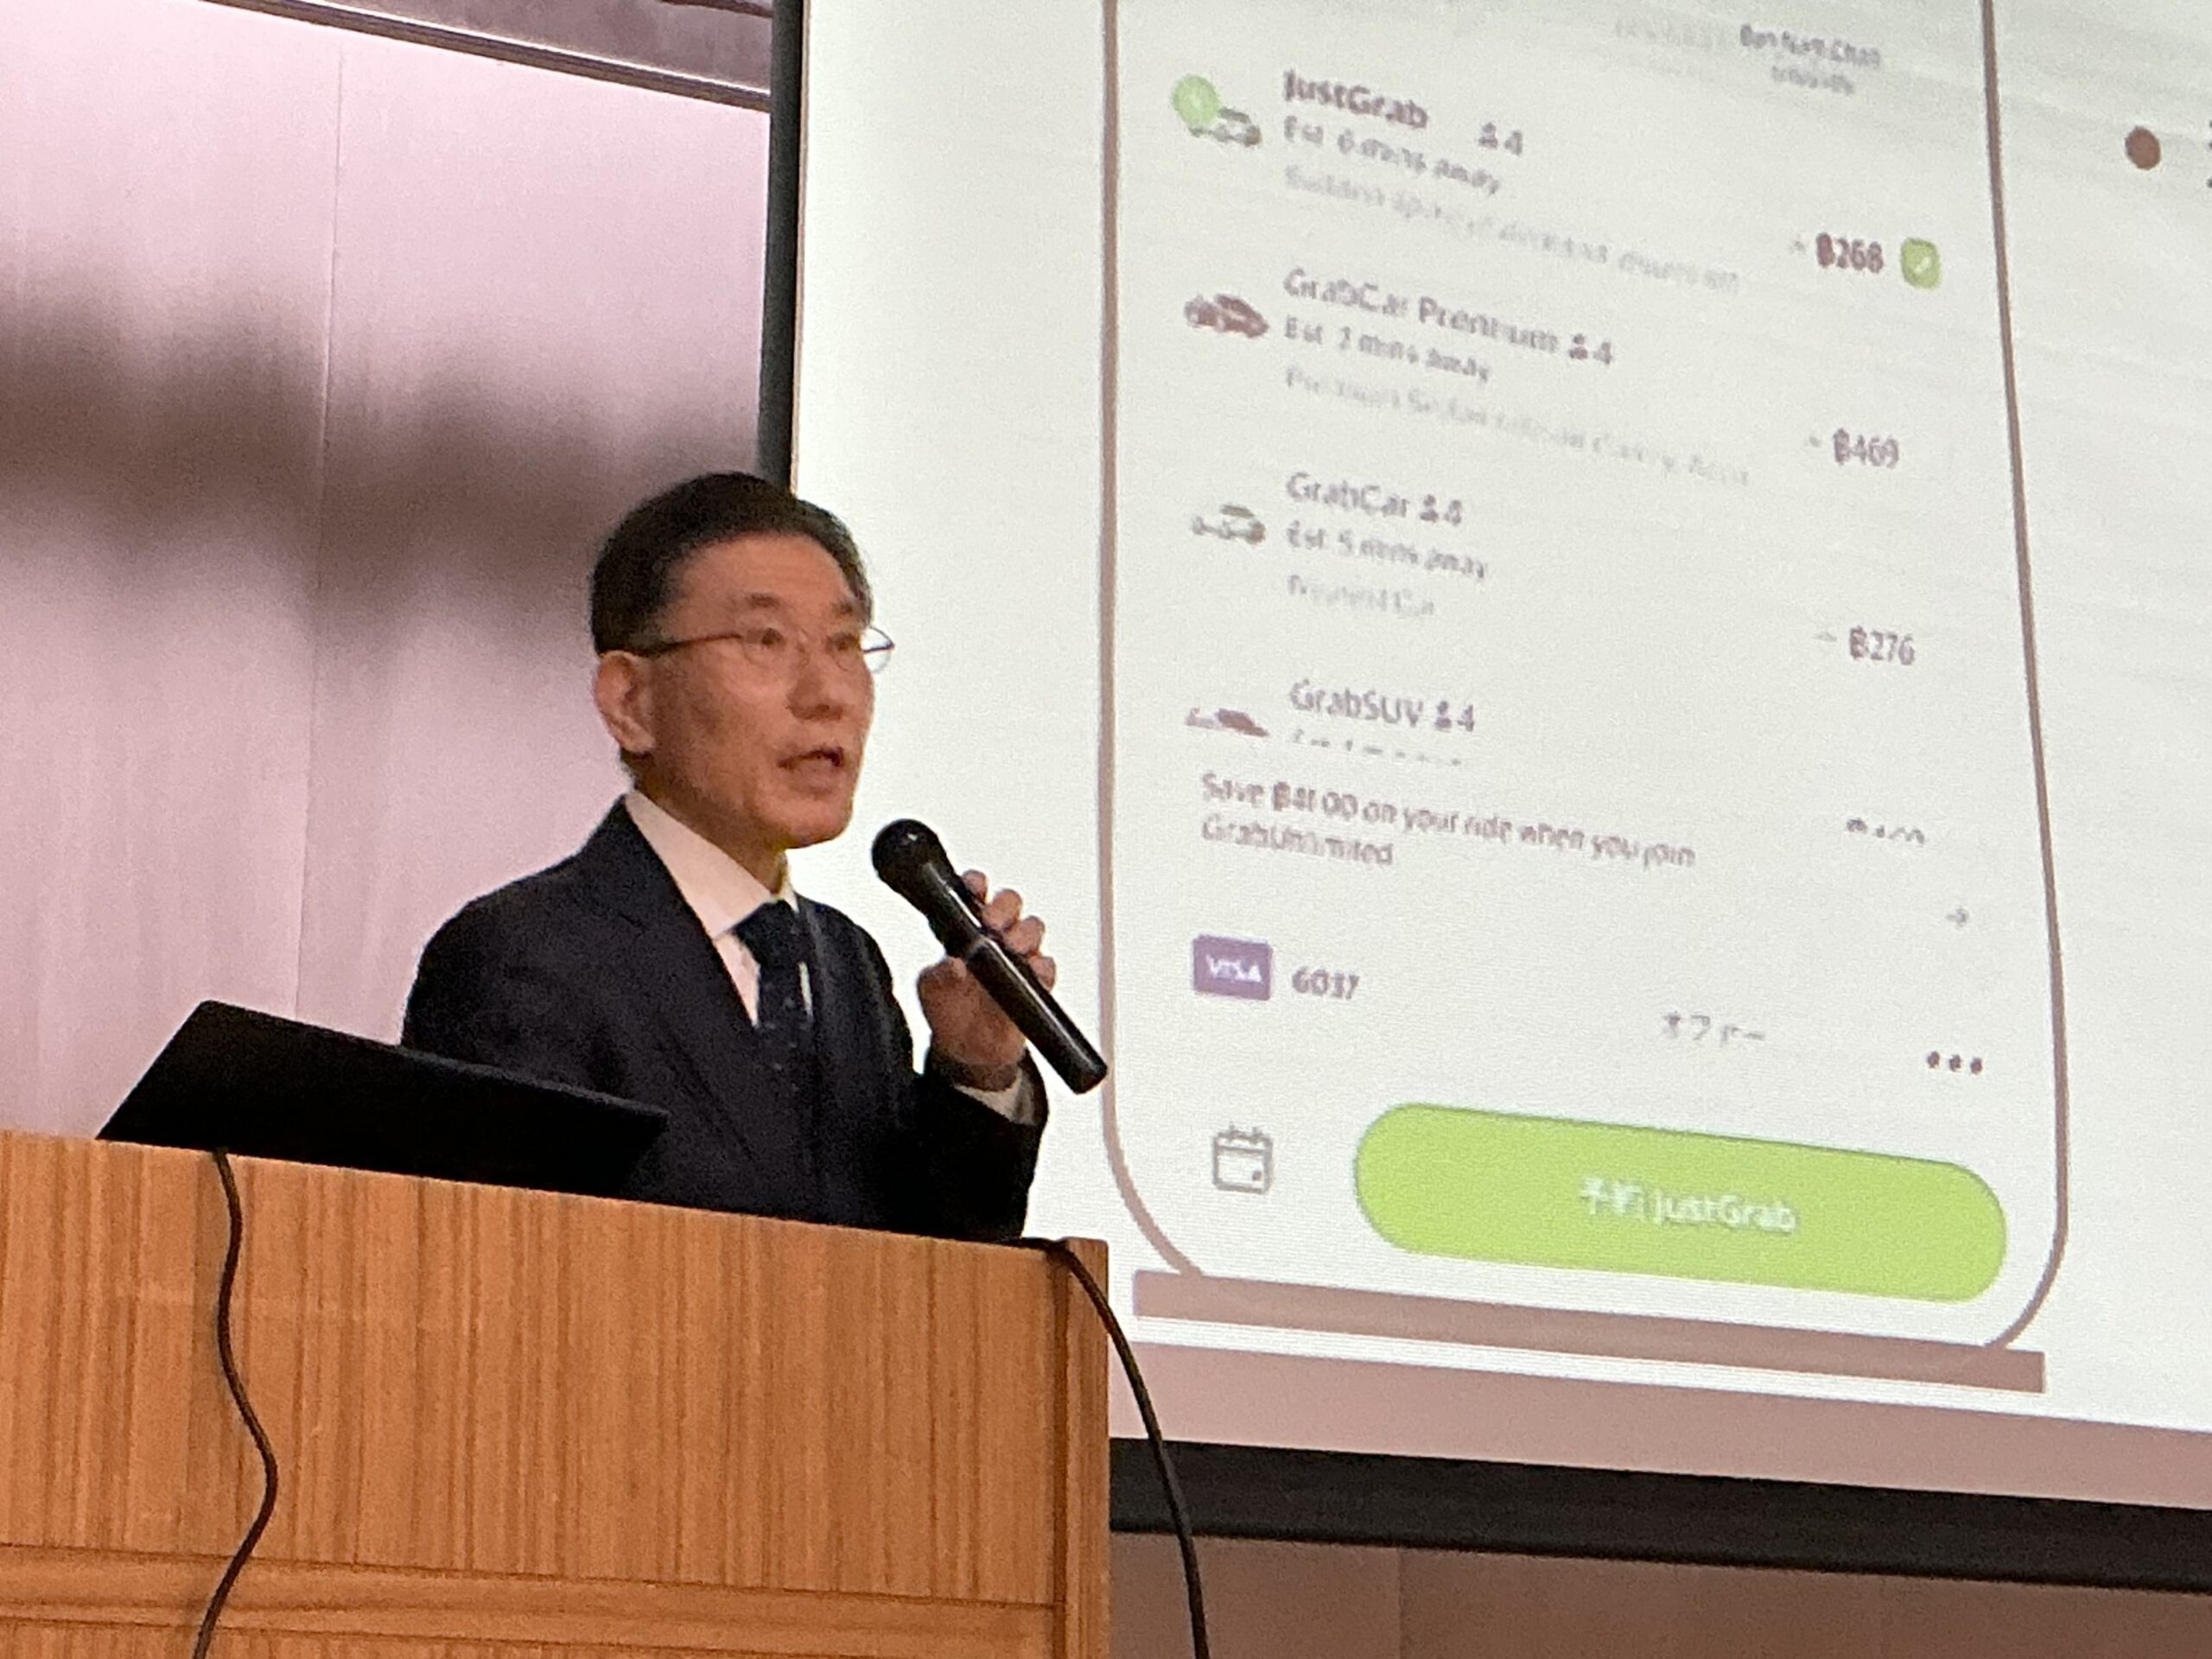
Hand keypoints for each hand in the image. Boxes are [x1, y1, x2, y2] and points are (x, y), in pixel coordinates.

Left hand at [918, 871, 1054, 1083]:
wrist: (967, 1051)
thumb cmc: (947, 1009)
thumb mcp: (932, 990)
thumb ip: (940, 975)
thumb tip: (954, 965)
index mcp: (966, 928)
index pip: (975, 893)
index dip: (977, 883)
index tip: (974, 886)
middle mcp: (995, 936)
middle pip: (1011, 902)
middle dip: (1004, 906)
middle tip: (992, 922)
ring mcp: (1018, 957)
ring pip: (1033, 928)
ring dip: (1024, 934)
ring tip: (1011, 948)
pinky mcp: (1036, 984)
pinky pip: (1047, 967)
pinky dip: (1041, 967)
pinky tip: (1031, 971)